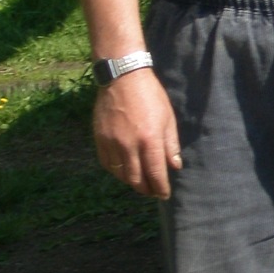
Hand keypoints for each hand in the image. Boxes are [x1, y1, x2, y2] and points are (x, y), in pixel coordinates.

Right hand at [93, 67, 181, 197]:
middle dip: (146, 189)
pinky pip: (107, 163)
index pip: (156, 174)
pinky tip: (123, 170)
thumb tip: (174, 167)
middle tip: (152, 191)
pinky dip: (116, 171)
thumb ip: (170, 145)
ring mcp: (112, 142)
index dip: (160, 188)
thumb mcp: (168, 118)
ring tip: (139, 182)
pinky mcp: (100, 138)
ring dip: (131, 182)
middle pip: (136, 179)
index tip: (163, 195)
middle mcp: (129, 145)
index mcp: (150, 140)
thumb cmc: (150, 95)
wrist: (122, 77)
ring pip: (120, 174)